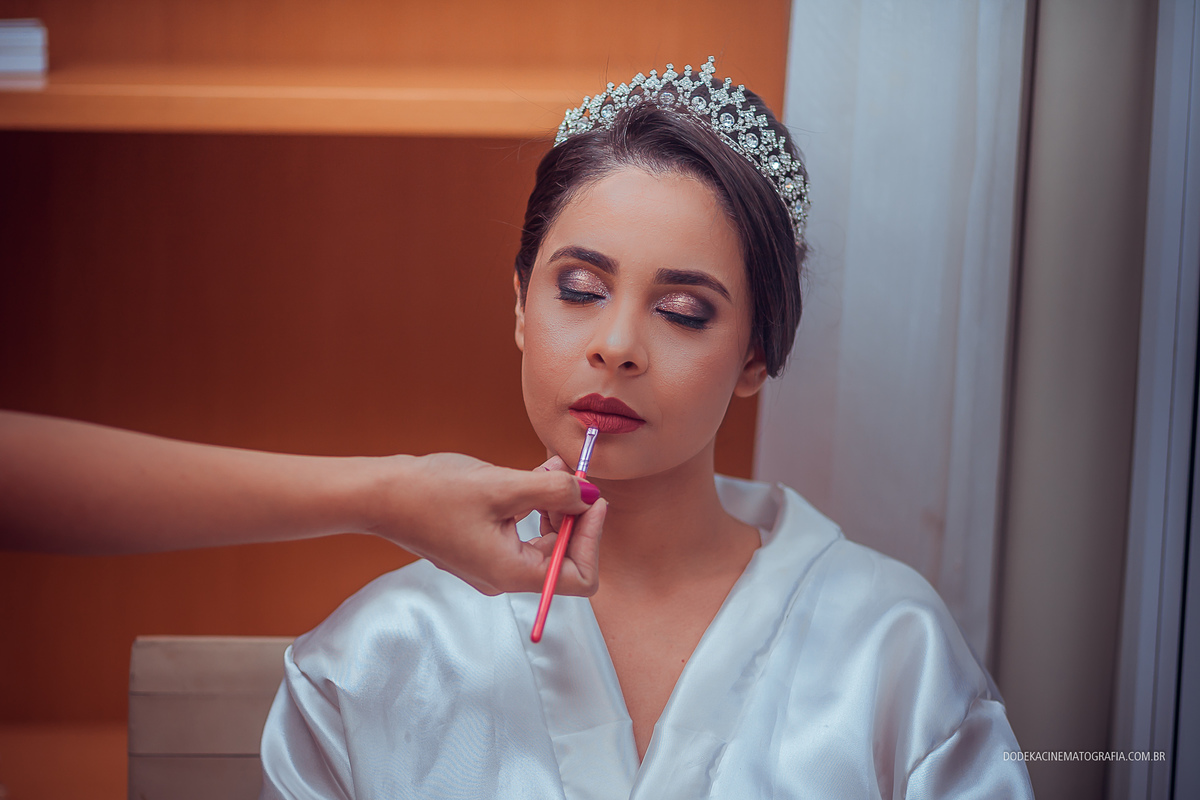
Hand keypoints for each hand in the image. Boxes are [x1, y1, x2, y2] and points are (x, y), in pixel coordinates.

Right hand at [366, 452, 605, 595]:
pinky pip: (522, 530)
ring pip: (544, 539)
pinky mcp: (481, 545)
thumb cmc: (433, 494)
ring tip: (551, 469)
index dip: (593, 539)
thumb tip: (589, 495)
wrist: (382, 494)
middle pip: (564, 557)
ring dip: (556, 504)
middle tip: (574, 477)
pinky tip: (532, 475)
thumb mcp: (504, 486)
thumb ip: (554, 491)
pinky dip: (534, 503)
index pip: (579, 577)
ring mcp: (491, 562)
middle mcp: (504, 576)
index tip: (594, 501)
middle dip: (575, 515)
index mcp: (512, 573)